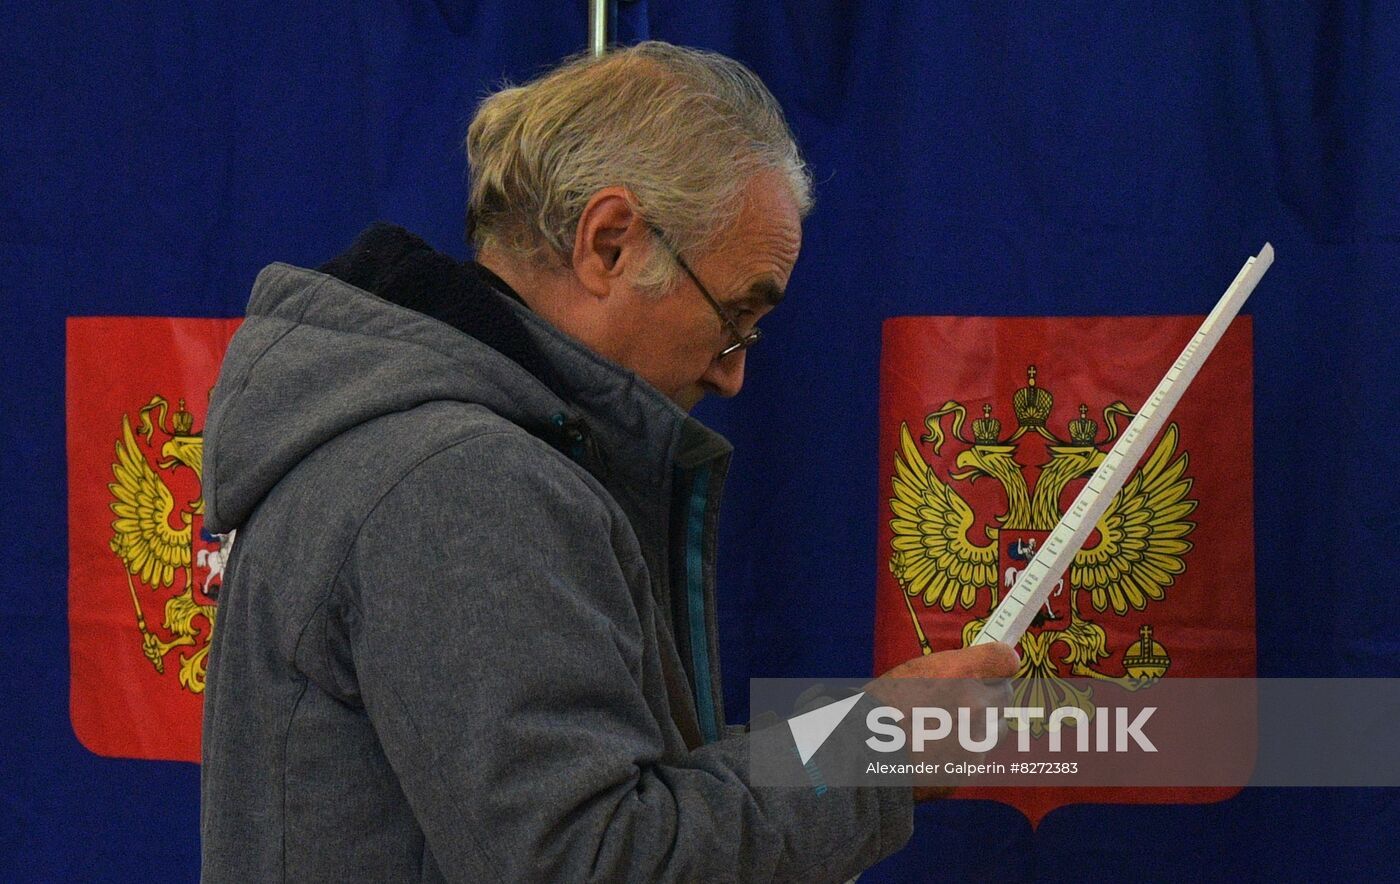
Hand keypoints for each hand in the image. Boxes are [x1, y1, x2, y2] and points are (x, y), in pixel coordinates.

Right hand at [866, 643, 1019, 801]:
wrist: (863, 753)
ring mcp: (976, 740)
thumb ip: (956, 669)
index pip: (1006, 660)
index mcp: (962, 674)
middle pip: (1004, 694)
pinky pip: (978, 754)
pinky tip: (936, 750)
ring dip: (979, 725)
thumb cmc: (882, 706)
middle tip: (964, 699)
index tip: (993, 667)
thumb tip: (982, 668)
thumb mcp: (916, 671)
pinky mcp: (971, 768)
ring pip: (995, 727)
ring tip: (945, 728)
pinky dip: (964, 752)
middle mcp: (976, 706)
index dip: (999, 663)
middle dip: (988, 695)